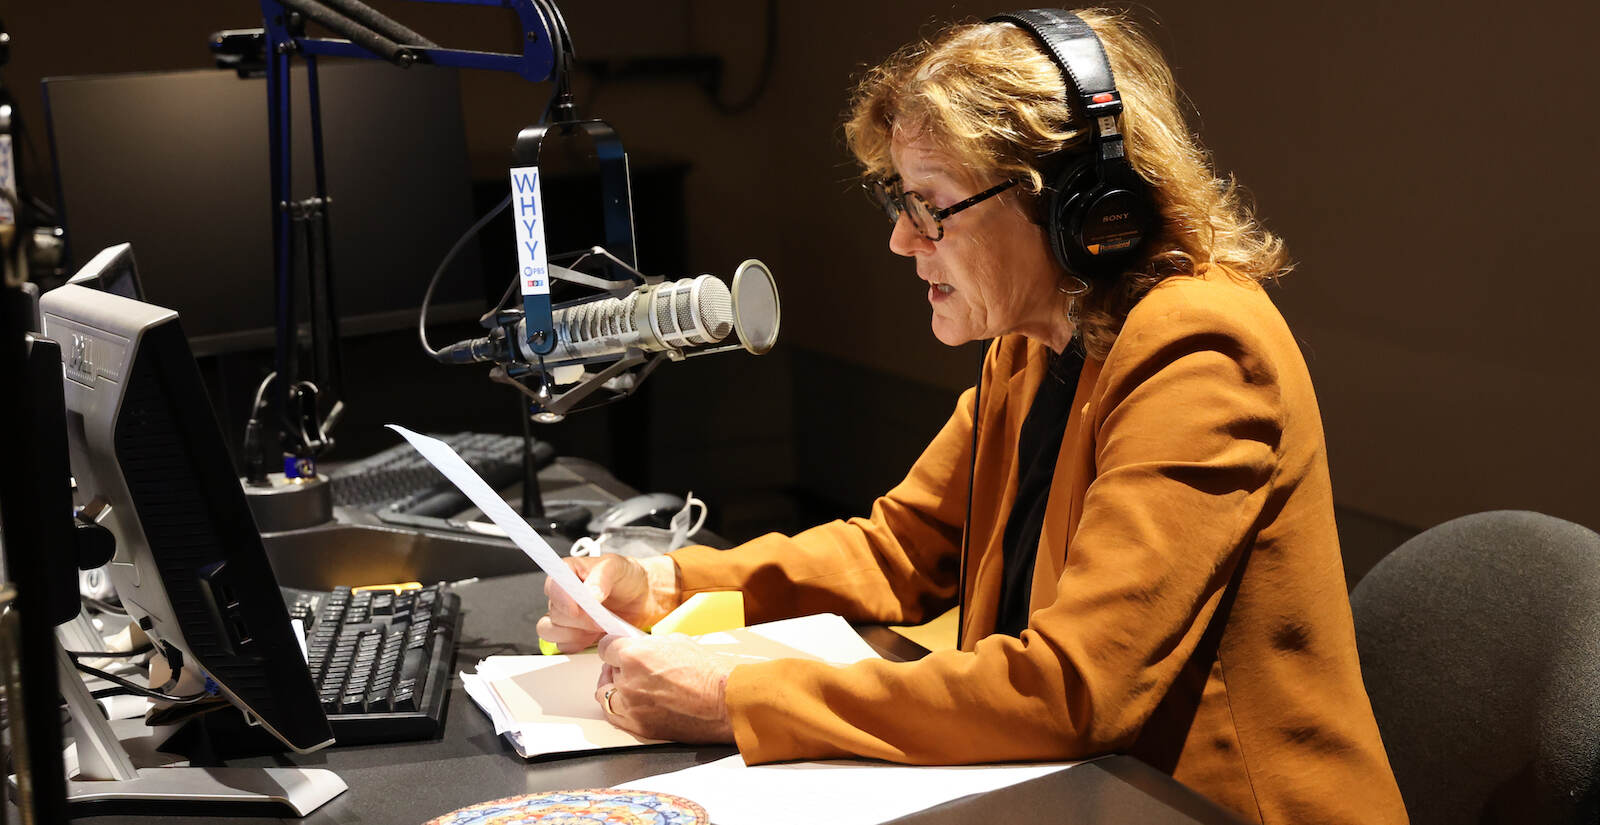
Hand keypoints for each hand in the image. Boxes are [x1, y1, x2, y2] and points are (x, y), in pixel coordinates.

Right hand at [536, 554, 678, 652]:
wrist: (643, 596)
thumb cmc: (628, 577)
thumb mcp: (617, 567)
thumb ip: (602, 577)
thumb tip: (589, 594)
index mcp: (569, 572)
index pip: (552, 585)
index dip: (561, 598)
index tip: (577, 608)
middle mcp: (563, 595)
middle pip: (554, 613)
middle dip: (579, 619)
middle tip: (601, 618)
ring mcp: (566, 617)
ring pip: (550, 631)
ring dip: (574, 634)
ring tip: (599, 628)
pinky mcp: (573, 635)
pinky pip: (563, 645)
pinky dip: (578, 645)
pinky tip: (595, 637)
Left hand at [596, 634, 736, 743]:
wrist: (724, 704)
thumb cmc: (708, 673)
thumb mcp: (677, 642)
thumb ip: (650, 645)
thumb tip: (638, 646)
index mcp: (635, 657)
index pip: (606, 648)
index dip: (613, 647)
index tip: (616, 649)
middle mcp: (628, 682)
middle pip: (605, 672)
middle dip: (615, 667)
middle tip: (626, 666)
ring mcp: (631, 709)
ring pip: (605, 696)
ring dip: (613, 688)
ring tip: (628, 685)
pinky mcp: (639, 728)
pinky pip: (617, 717)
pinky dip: (621, 708)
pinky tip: (634, 702)